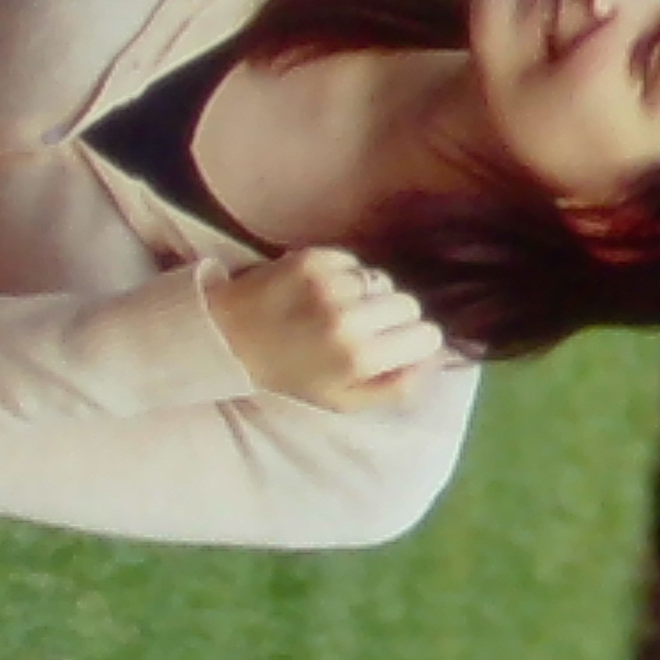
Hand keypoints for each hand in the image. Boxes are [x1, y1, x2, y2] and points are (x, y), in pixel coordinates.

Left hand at [206, 247, 448, 411]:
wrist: (228, 338)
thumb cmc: (291, 373)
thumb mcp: (343, 400)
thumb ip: (395, 388)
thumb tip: (430, 362)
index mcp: (360, 358)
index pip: (427, 335)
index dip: (412, 341)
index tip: (391, 344)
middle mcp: (349, 319)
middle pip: (409, 304)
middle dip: (393, 316)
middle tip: (363, 326)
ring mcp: (331, 285)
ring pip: (382, 280)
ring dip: (368, 293)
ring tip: (337, 307)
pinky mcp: (313, 259)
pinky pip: (355, 262)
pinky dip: (345, 274)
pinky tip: (321, 290)